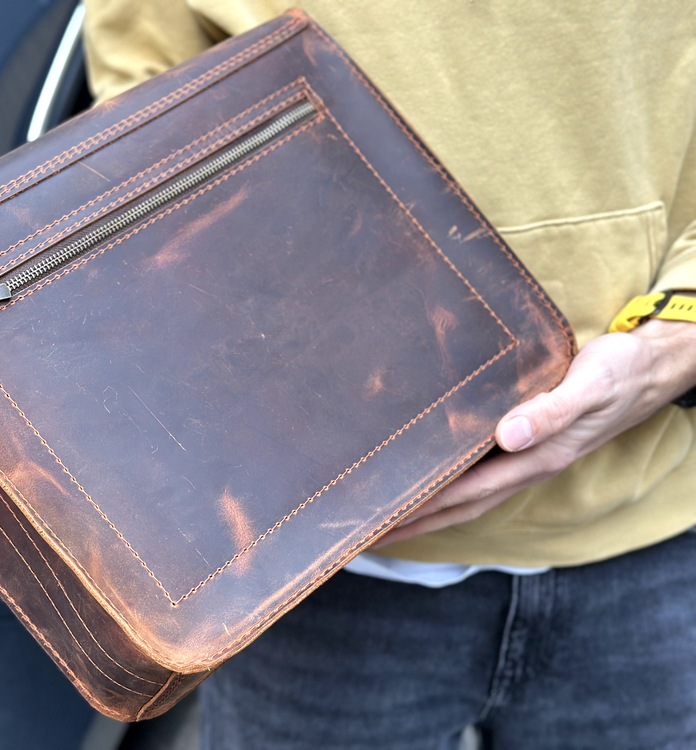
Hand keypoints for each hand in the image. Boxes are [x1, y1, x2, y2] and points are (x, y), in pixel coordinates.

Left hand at [376, 319, 695, 544]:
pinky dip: (446, 485)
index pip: (463, 493)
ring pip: (464, 495)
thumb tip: (507, 436)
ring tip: (383, 518)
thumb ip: (549, 412)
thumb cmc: (619, 374)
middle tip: (363, 532)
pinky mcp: (524, 443)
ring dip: (425, 510)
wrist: (650, 366)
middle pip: (456, 506)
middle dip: (411, 522)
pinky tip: (427, 480)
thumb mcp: (588, 388)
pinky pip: (476, 474)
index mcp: (534, 459)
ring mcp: (524, 459)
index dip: (421, 509)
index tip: (381, 522)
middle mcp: (524, 466)